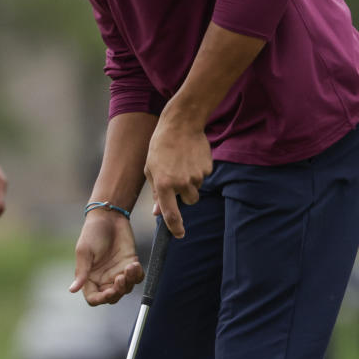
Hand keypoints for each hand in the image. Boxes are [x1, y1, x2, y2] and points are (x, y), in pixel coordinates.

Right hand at [70, 211, 143, 305]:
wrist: (109, 216)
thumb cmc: (92, 232)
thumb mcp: (85, 252)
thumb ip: (81, 272)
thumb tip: (71, 290)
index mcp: (89, 277)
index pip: (94, 298)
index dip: (101, 299)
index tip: (109, 291)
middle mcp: (103, 277)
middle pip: (112, 297)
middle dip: (118, 291)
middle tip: (120, 278)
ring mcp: (117, 272)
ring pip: (126, 289)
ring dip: (129, 282)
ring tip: (129, 267)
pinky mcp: (129, 264)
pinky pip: (137, 278)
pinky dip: (137, 275)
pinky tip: (135, 264)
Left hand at [144, 111, 211, 237]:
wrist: (180, 124)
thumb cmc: (160, 146)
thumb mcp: (150, 169)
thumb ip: (156, 192)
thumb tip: (158, 213)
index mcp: (164, 185)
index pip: (171, 215)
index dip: (176, 228)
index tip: (179, 234)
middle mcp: (181, 183)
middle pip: (189, 201)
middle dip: (184, 194)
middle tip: (177, 178)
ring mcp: (196, 176)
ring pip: (196, 189)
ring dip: (191, 182)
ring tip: (182, 163)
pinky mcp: (207, 168)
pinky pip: (204, 176)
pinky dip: (198, 170)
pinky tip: (190, 157)